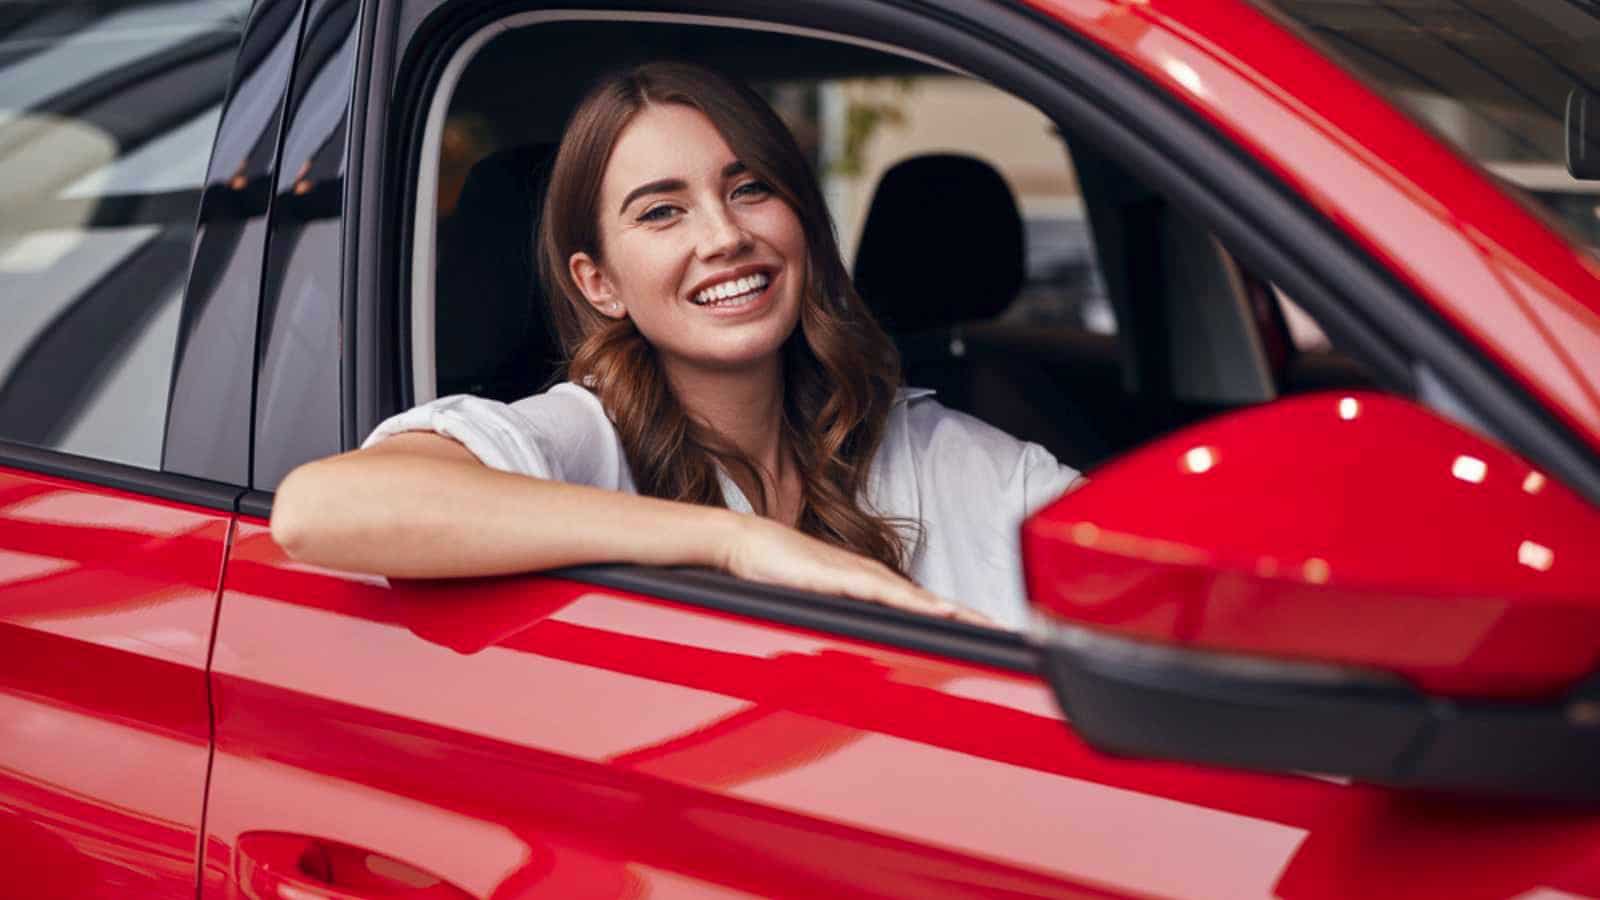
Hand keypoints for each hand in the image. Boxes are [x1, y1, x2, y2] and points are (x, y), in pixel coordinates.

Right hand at [715, 514, 990, 625]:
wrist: (747, 543)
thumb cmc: (778, 572)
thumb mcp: (816, 603)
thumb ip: (840, 619)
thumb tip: (859, 645)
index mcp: (869, 587)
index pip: (921, 607)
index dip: (955, 621)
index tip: (986, 636)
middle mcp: (872, 578)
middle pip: (930, 603)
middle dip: (968, 620)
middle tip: (1006, 635)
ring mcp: (859, 575)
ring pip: (916, 598)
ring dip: (952, 613)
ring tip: (985, 627)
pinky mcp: (842, 577)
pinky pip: (887, 593)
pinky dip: (916, 603)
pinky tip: (938, 612)